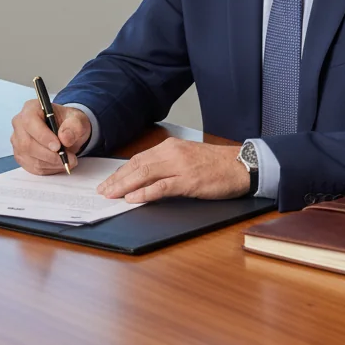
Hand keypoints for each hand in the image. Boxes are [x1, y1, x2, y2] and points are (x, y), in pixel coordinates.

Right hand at [10, 99, 91, 175]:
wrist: (66, 132)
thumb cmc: (68, 122)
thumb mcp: (77, 119)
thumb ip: (74, 125)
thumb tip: (65, 137)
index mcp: (31, 108)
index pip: (30, 121)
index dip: (43, 136)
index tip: (58, 146)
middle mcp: (20, 123)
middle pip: (27, 143)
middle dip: (49, 154)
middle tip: (67, 158)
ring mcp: (18, 141)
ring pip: (29, 157)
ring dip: (50, 163)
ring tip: (67, 161)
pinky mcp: (20, 155)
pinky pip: (31, 167)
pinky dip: (47, 168)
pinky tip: (58, 164)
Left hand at [97, 139, 249, 202]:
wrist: (241, 165)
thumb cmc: (215, 164)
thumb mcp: (187, 158)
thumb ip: (166, 165)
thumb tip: (145, 178)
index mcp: (170, 146)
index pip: (138, 158)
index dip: (121, 171)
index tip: (108, 181)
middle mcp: (172, 153)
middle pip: (137, 165)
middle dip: (117, 179)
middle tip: (103, 190)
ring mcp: (180, 167)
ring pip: (145, 174)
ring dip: (124, 185)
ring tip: (111, 194)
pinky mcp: (189, 181)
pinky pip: (162, 187)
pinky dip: (145, 193)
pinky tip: (133, 199)